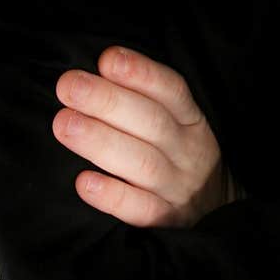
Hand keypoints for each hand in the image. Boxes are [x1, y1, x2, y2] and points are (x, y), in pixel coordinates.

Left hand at [53, 46, 226, 227]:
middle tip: (68, 86)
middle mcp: (188, 151)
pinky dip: (112, 196)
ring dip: (100, 142)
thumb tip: (98, 70)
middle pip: (151, 122)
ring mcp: (178, 187)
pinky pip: (140, 210)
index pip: (172, 91)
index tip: (106, 59)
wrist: (216, 209)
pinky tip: (83, 182)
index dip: (141, 73)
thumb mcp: (178, 123)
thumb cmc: (178, 155)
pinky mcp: (166, 220)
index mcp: (192, 120)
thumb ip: (144, 99)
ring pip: (142, 163)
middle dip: (107, 101)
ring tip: (64, 124)